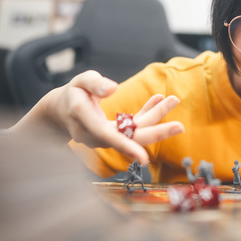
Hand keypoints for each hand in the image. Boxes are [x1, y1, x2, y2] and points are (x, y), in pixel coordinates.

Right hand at [18, 70, 183, 164]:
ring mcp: (108, 137)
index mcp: (85, 121)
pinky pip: (134, 126)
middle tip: (180, 127)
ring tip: (174, 100)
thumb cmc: (71, 94)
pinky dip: (147, 112)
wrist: (61, 112)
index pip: (107, 137)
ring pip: (135, 131)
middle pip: (129, 138)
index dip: (126, 147)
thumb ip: (95, 84)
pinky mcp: (115, 134)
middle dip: (156, 132)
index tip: (144, 158)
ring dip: (156, 115)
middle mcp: (97, 134)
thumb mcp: (79, 82)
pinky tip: (160, 100)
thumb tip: (113, 89)